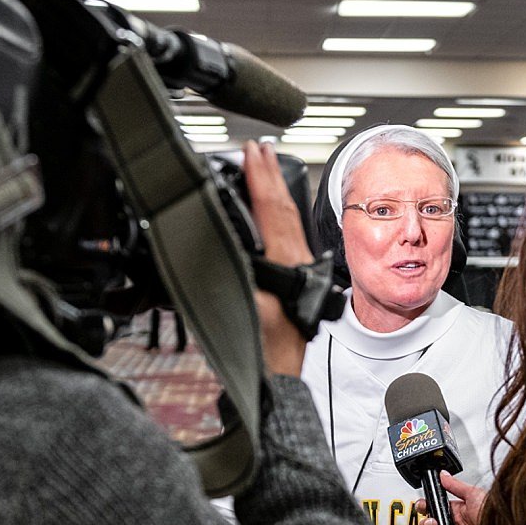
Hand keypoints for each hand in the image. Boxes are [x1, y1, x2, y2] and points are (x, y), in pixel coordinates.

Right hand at [242, 140, 314, 377]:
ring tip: (267, 166)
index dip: (260, 178)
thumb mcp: (248, 310)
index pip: (271, 208)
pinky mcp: (295, 277)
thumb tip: (227, 245)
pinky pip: (287, 232)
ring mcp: (298, 266)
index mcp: (286, 260)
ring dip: (276, 188)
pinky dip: (277, 211)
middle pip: (283, 207)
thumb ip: (239, 274)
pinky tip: (272, 210)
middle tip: (260, 147)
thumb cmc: (267, 350)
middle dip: (270, 174)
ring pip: (288, 218)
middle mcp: (295, 258)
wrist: (286, 377)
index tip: (252, 151)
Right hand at [419, 469, 485, 524]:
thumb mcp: (473, 494)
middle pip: (430, 520)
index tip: (424, 504)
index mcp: (457, 509)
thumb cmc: (490, 513)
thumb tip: (443, 474)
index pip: (436, 506)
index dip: (427, 505)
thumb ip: (455, 485)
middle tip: (431, 519)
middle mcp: (453, 523)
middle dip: (425, 519)